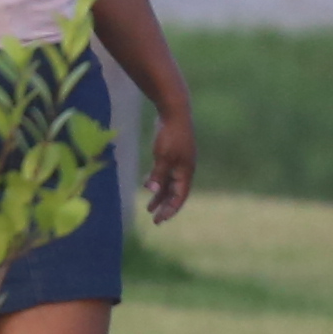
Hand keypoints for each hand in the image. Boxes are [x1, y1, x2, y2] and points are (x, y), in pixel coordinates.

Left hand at [143, 101, 196, 223]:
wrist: (174, 112)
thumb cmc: (169, 135)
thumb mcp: (162, 156)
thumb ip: (158, 174)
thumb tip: (151, 191)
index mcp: (186, 172)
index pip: (179, 196)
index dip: (170, 209)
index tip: (160, 220)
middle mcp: (185, 169)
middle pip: (175, 193)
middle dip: (164, 206)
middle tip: (154, 220)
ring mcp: (179, 162)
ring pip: (169, 184)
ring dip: (159, 195)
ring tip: (148, 208)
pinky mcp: (172, 154)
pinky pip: (165, 173)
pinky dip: (157, 181)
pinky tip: (146, 184)